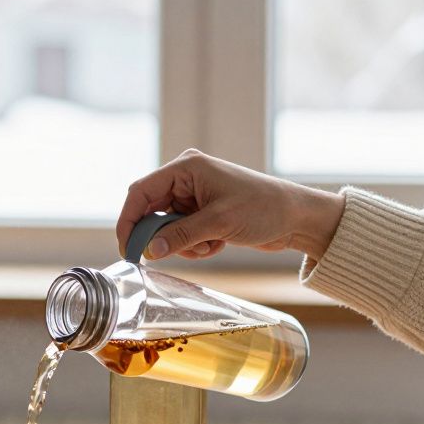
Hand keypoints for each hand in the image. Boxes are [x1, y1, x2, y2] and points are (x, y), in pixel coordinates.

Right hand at [117, 149, 344, 261]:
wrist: (296, 217)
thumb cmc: (263, 208)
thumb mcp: (219, 223)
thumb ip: (181, 236)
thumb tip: (149, 251)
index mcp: (186, 168)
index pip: (140, 193)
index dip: (128, 221)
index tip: (127, 249)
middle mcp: (186, 179)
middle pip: (151, 212)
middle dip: (162, 237)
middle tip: (169, 255)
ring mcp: (194, 197)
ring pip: (166, 228)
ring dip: (183, 244)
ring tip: (209, 245)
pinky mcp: (203, 213)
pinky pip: (182, 234)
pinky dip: (195, 245)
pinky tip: (218, 244)